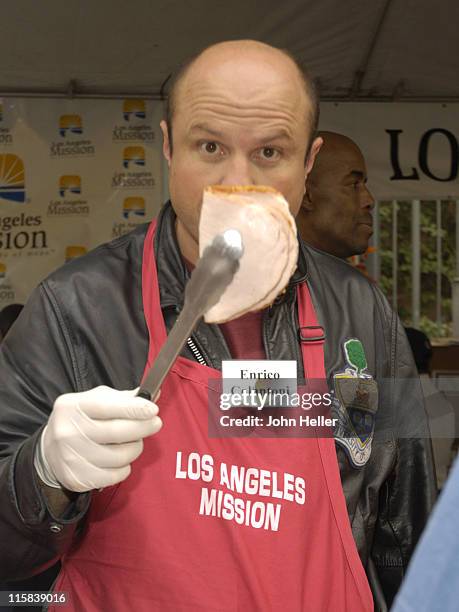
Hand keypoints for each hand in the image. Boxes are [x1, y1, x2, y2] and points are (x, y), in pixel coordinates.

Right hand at [34, 386, 161, 492]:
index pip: (107, 406)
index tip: (152, 409)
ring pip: (121, 456)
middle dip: (143, 427)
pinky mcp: (77, 478)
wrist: (50, 450)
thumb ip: (123, 398)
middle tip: (155, 424)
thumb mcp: (95, 401)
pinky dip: (124, 467)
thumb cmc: (81, 421)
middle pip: (117, 432)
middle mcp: (68, 431)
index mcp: (73, 406)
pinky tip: (119, 460)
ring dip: (135, 448)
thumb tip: (152, 395)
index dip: (133, 408)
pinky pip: (116, 475)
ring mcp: (71, 457)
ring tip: (132, 442)